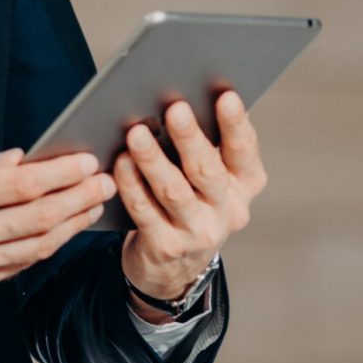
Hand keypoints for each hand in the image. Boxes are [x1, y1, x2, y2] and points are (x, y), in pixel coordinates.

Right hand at [0, 147, 115, 311]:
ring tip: (92, 208)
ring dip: (70, 226)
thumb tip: (16, 160)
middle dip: (78, 198)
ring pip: (36, 246)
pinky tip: (58, 234)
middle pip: (39, 216)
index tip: (85, 161)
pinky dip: (43, 248)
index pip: (22, 183)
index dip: (61, 172)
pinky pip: (17, 266)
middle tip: (104, 183)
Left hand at [116, 84, 266, 319]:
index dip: (236, 124)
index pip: (244, 151)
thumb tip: (179, 99)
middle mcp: (228, 210)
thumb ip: (203, 146)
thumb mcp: (208, 179)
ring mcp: (198, 231)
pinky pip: (144, 210)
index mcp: (244, 185)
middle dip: (190, 137)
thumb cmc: (190, 202)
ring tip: (136, 132)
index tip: (226, 96)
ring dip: (153, 159)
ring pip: (173, 191)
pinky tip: (119, 162)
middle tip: (174, 108)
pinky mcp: (167, 246)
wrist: (174, 265)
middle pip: (207, 170)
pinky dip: (130, 184)